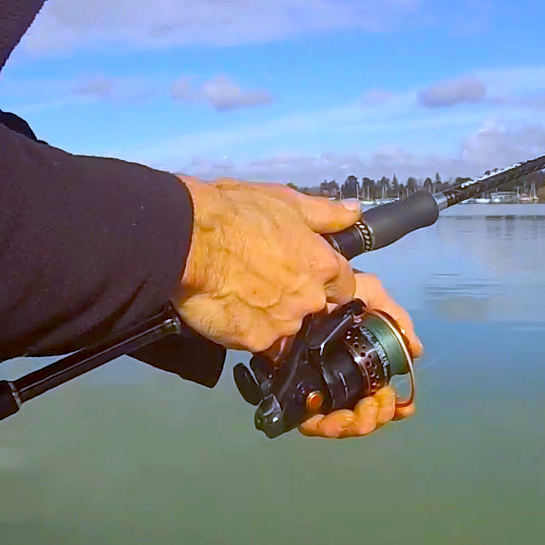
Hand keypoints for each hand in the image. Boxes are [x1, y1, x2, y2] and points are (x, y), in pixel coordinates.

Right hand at [172, 176, 360, 352]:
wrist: (189, 240)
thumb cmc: (237, 213)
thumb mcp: (286, 203)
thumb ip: (325, 213)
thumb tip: (355, 212)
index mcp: (322, 265)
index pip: (345, 285)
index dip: (328, 280)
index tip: (308, 274)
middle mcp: (310, 299)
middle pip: (315, 309)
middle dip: (298, 298)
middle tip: (267, 280)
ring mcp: (283, 324)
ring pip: (286, 328)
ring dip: (272, 316)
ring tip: (243, 295)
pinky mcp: (254, 342)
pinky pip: (257, 341)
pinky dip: (247, 329)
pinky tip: (230, 311)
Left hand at [299, 272, 423, 438]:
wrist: (293, 286)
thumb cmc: (329, 291)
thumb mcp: (368, 294)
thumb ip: (394, 319)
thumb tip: (416, 350)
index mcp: (352, 363)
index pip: (376, 395)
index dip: (392, 407)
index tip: (404, 407)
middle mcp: (335, 380)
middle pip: (361, 414)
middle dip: (378, 415)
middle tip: (381, 400)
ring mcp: (314, 390)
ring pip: (342, 423)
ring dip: (362, 422)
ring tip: (368, 406)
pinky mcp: (292, 396)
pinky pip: (313, 424)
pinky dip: (331, 426)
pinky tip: (342, 416)